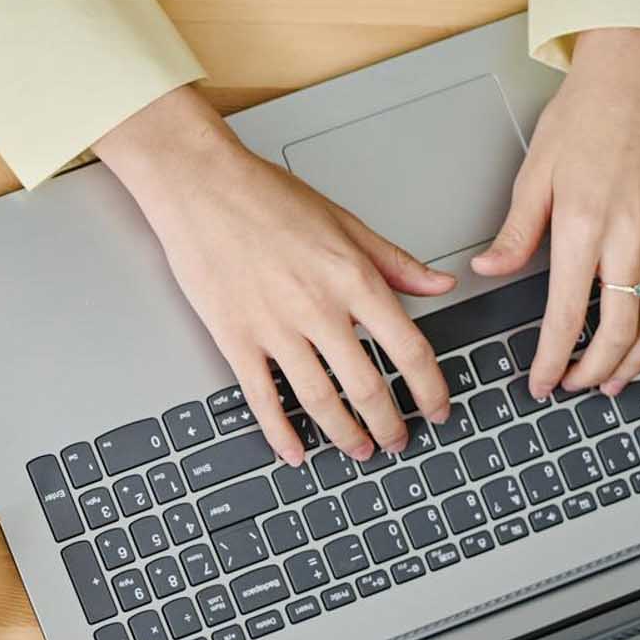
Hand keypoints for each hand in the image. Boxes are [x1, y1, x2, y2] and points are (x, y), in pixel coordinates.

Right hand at [98, 86, 452, 466]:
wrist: (201, 188)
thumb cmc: (265, 196)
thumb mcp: (344, 222)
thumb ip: (393, 260)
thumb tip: (438, 284)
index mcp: (352, 279)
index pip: (408, 349)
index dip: (429, 388)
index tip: (437, 408)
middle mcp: (318, 309)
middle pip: (366, 386)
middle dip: (388, 424)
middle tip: (397, 441)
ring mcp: (274, 328)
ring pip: (319, 399)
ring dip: (344, 434)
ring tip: (357, 450)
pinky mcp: (234, 338)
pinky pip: (262, 398)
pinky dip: (280, 432)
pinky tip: (294, 451)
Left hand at [471, 27, 639, 397]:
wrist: (638, 69)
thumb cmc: (585, 114)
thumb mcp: (534, 174)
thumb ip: (516, 232)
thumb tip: (489, 272)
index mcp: (583, 229)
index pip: (567, 315)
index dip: (552, 359)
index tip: (540, 383)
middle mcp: (631, 236)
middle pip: (619, 327)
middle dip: (594, 369)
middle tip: (572, 387)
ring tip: (618, 381)